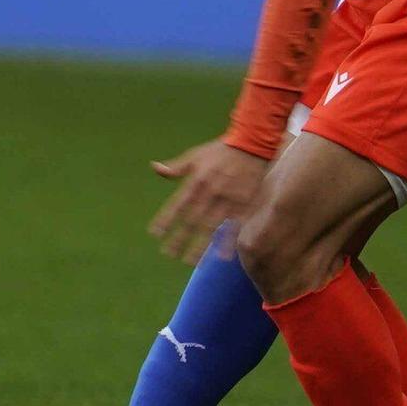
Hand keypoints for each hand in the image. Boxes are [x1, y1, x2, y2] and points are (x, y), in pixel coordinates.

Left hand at [148, 139, 268, 262]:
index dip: (166, 219)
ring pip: (210, 227)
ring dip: (199, 245)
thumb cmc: (220, 150)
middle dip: (179, 238)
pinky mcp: (243, 204)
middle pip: (191, 220)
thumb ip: (176, 167)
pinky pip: (234, 226)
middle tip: (168, 254)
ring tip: (189, 261)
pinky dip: (228, 241)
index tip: (155, 234)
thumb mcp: (196, 155)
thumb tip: (155, 168)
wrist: (251, 143)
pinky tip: (222, 256)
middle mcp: (209, 192)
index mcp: (196, 181)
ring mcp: (227, 199)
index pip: (177, 205)